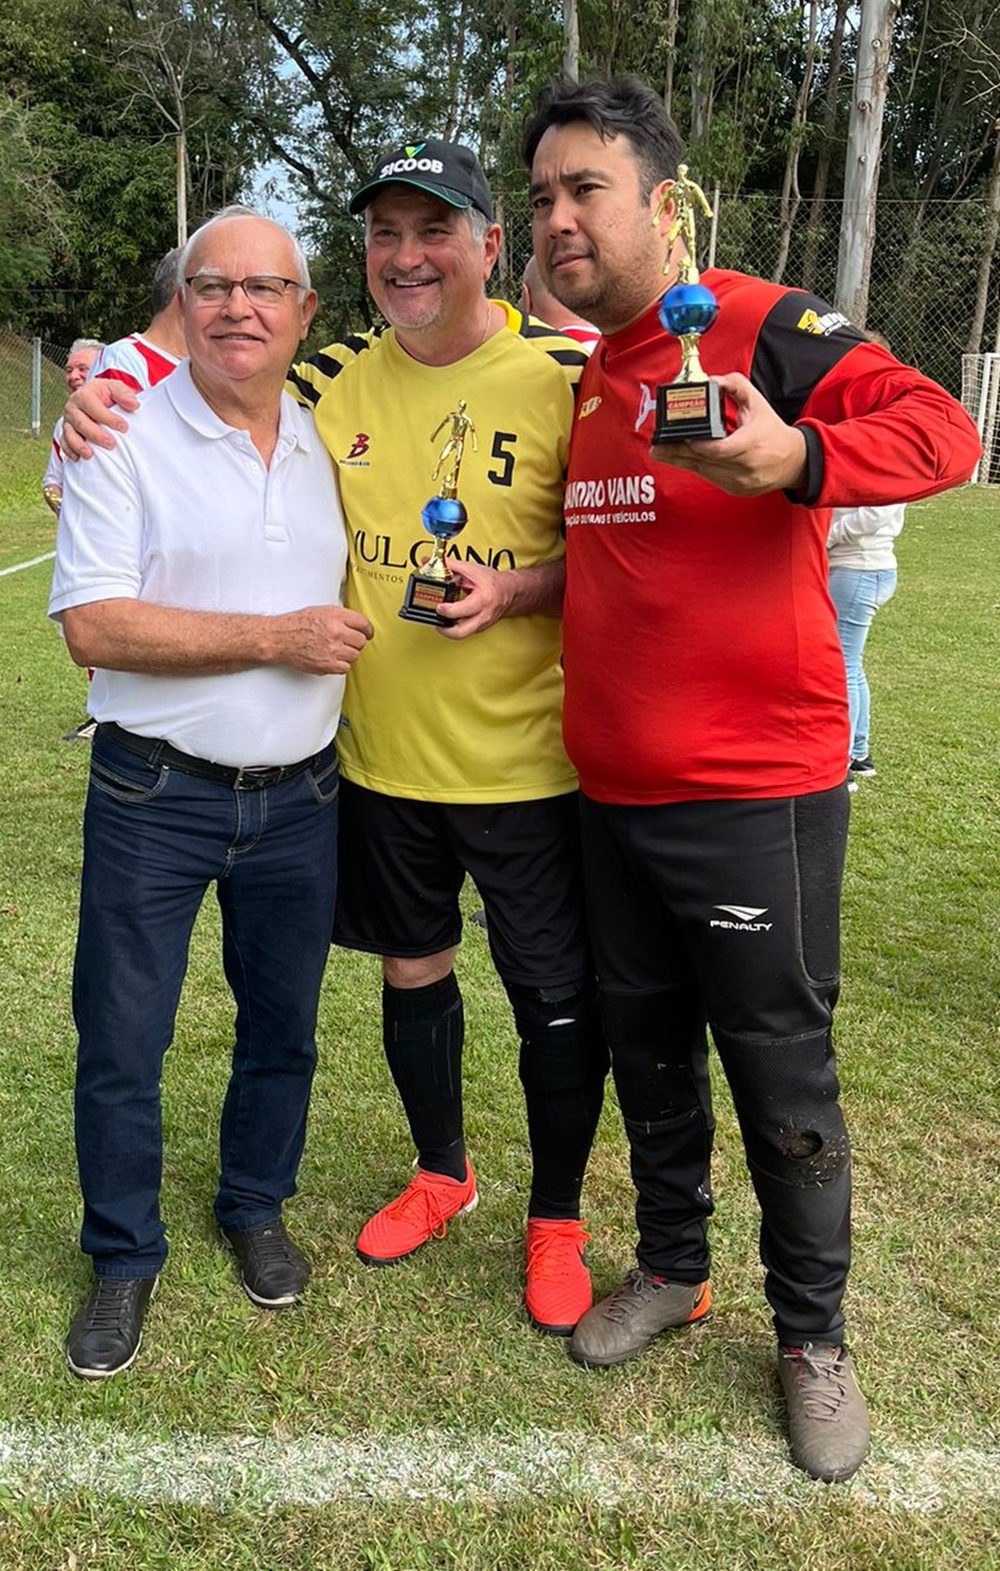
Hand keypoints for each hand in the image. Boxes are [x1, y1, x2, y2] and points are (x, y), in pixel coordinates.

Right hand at [61, 380, 138, 459]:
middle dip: (96, 435)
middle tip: (112, 444)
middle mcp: (72, 407)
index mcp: (84, 394)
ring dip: (79, 446)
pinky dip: (69, 451)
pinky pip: (64, 442)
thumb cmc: (106, 395)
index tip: (124, 428)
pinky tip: (78, 458)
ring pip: (69, 434)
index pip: (94, 407)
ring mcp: (68, 421)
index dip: (108, 418)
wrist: (96, 398)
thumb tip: (134, 405)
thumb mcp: (116, 388)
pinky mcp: (66, 432)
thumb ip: (124, 394)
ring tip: (91, 455)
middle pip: (81, 423)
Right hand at [274, 606, 373, 673]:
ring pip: (355, 655)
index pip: (364, 624)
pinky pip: (345, 668)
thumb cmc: (297, 624)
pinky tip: (332, 658)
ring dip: (348, 654)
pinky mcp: (327, 664)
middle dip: (356, 642)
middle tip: (347, 642)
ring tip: (336, 650)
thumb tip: (357, 623)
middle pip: (361, 641)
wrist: (280, 638)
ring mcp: (332, 650)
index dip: (368, 630)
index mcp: (335, 616)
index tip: (368, 633)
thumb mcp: (321, 610)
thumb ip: (341, 616)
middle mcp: (336, 632)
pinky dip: (340, 665)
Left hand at [432, 558, 514, 638]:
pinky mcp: (479, 628)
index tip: (438, 606)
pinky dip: (454, 627)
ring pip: (461, 635)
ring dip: (448, 629)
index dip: (447, 610)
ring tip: (440, 618)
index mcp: (483, 599)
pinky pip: (464, 632)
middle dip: (444, 629)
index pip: (462, 610)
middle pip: (460, 633)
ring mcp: (481, 624)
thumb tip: (428, 561)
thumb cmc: (492, 581)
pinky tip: (450, 618)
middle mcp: (483, 615)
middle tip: (436, 618)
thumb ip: (449, 566)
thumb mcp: (470, 569)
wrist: (508, 591)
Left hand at [650, 371, 807, 496]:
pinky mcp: (735, 490)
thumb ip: (736, 386)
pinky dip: (696, 467)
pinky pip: (710, 478)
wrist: (793, 462)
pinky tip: (679, 460)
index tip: (685, 437)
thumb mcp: (758, 404)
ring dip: (681, 461)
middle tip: (657, 447)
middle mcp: (745, 466)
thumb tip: (713, 380)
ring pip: (704, 472)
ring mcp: (740, 481)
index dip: (701, 446)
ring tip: (660, 452)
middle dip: (678, 453)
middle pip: (705, 461)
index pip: (722, 449)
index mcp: (752, 444)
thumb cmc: (773, 431)